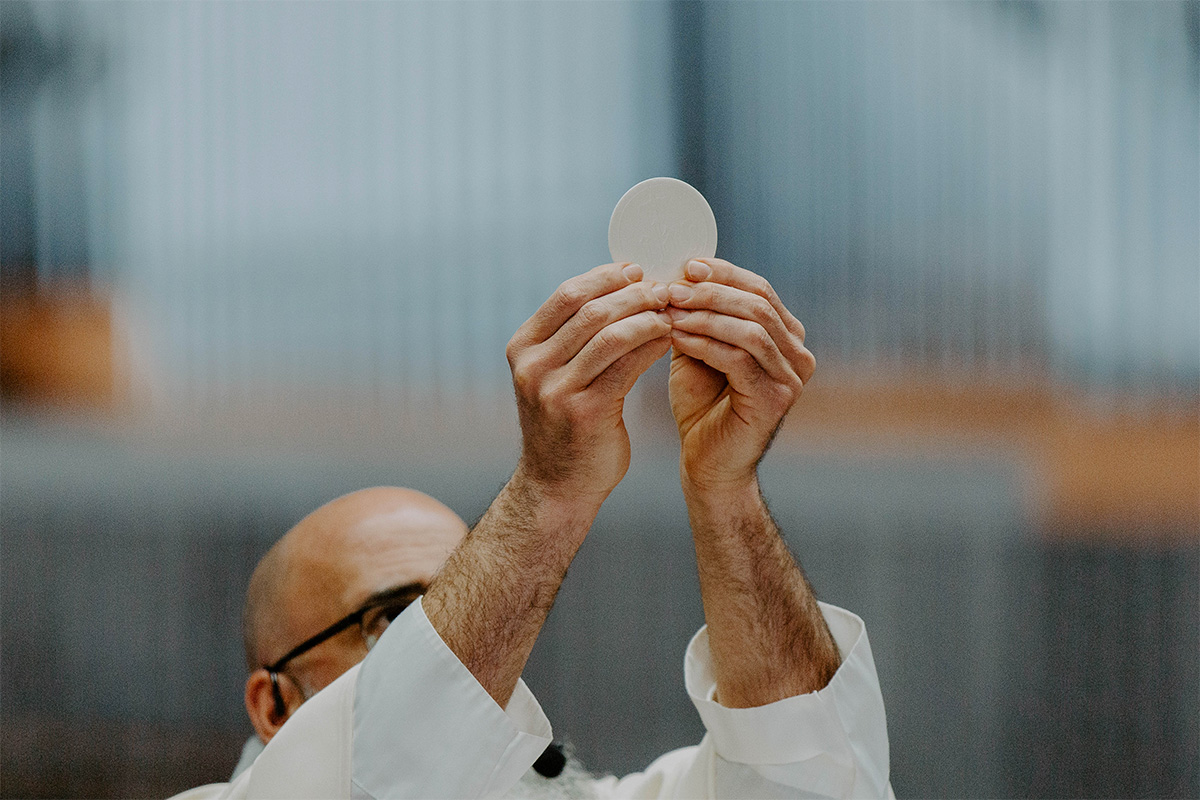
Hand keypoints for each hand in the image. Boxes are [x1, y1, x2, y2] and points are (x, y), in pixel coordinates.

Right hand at [506, 262, 671, 507]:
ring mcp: (556, 390)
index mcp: (522, 348)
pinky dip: (652, 345)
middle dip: (632, 293)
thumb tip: (618, 287)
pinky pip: (627, 365)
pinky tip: (669, 338)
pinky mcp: (586, 412)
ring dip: (647, 316)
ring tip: (671, 311)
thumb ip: (572, 337)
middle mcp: (533, 366)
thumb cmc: (564, 425)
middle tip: (663, 288)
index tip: (636, 270)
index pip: (567, 294)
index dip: (606, 277)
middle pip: (591, 309)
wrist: (557, 486)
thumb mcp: (553, 375)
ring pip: (611, 334)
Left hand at [666, 258, 814, 493]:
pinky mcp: (775, 400)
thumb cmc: (702, 407)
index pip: (759, 289)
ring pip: (751, 328)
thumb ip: (698, 316)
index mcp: (786, 337)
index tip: (686, 265)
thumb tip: (679, 273)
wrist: (707, 464)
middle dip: (711, 291)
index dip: (723, 273)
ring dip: (705, 315)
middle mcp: (798, 355)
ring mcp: (791, 378)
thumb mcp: (698, 350)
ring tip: (669, 310)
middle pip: (757, 304)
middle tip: (672, 288)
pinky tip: (677, 337)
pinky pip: (739, 359)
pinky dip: (705, 343)